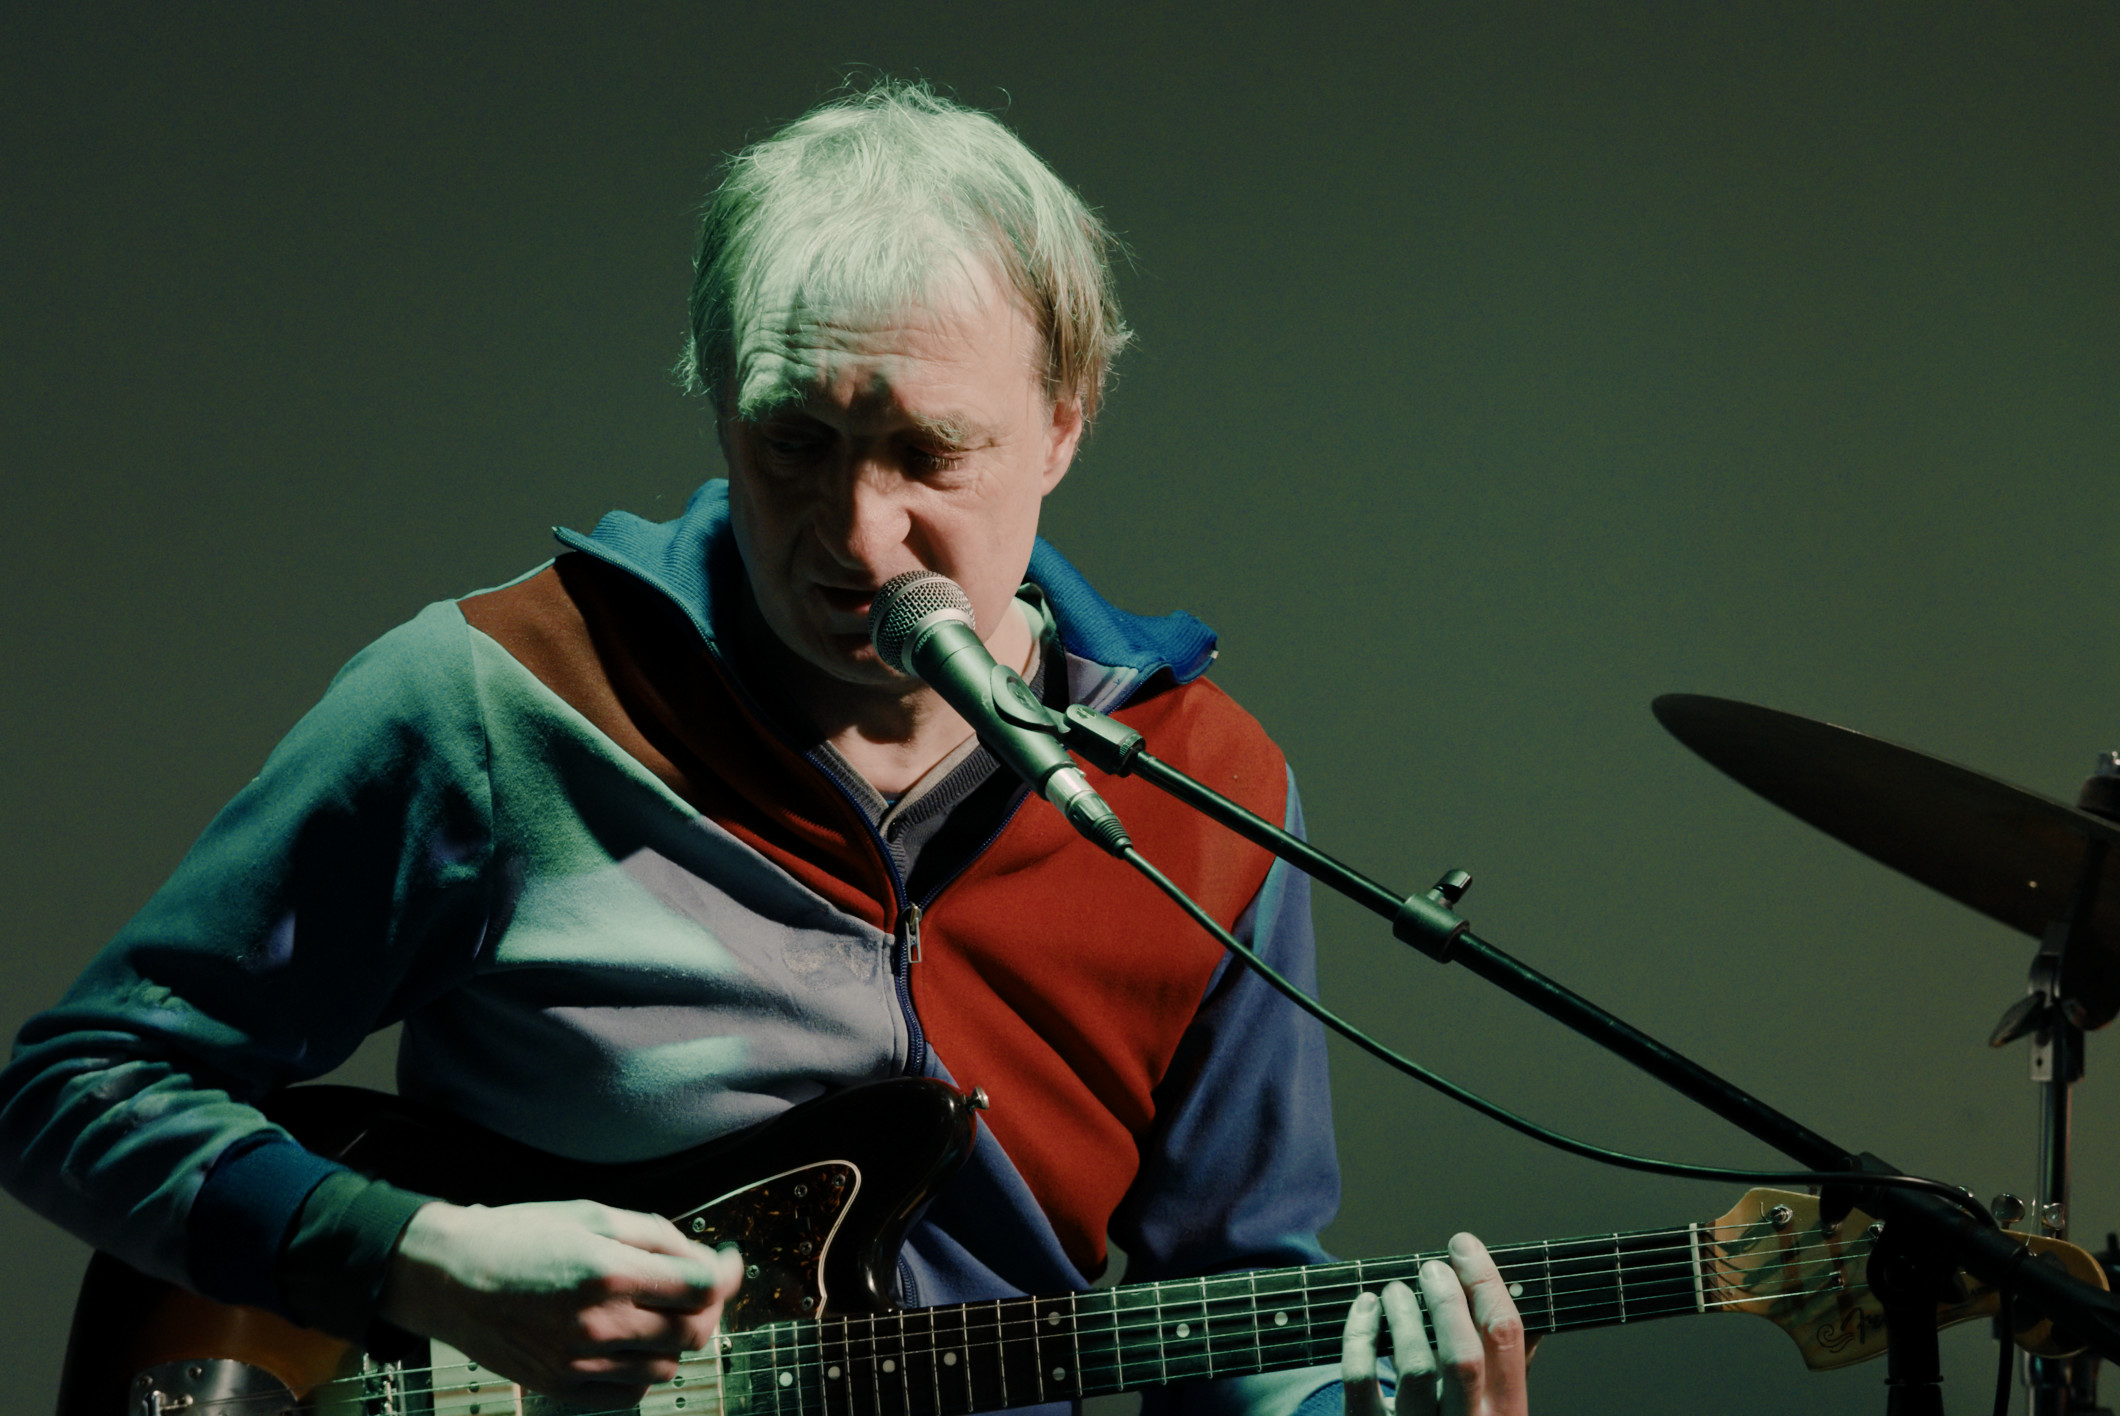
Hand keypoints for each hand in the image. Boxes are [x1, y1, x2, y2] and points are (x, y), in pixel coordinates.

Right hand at [379, 1198, 742, 1406]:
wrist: (450, 1276)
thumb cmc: (520, 1237)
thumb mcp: (593, 1214)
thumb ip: (657, 1237)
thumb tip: (704, 1259)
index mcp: (609, 1272)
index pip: (702, 1288)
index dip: (727, 1272)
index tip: (728, 1260)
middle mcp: (598, 1324)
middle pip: (693, 1332)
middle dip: (707, 1307)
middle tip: (696, 1286)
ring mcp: (579, 1363)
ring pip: (666, 1367)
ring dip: (676, 1339)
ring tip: (657, 1311)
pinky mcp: (562, 1388)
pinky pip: (630, 1394)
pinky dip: (644, 1371)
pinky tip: (632, 1343)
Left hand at [1341, 1232, 1527, 1415]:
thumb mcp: (1497, 1409)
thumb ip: (1507, 1367)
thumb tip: (1527, 1306)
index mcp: (1507, 1413)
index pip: (1506, 1337)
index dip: (1485, 1282)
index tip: (1465, 1248)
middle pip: (1463, 1355)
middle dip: (1446, 1299)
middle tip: (1431, 1267)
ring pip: (1412, 1366)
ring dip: (1403, 1314)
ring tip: (1395, 1290)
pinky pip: (1361, 1378)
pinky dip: (1359, 1334)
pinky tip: (1364, 1308)